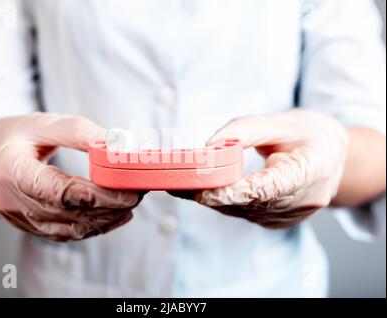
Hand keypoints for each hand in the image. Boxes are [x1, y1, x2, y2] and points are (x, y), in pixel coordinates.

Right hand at [0, 112, 142, 240]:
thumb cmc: (14, 136)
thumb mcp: (44, 123)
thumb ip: (80, 132)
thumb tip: (117, 146)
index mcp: (11, 170)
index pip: (57, 191)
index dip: (96, 195)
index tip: (127, 190)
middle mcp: (12, 201)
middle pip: (68, 213)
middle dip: (109, 206)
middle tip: (137, 193)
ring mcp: (20, 219)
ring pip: (70, 229)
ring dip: (105, 219)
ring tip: (130, 203)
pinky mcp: (31, 227)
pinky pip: (66, 235)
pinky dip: (94, 227)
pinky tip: (114, 215)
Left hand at [171, 110, 348, 228]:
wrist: (333, 158)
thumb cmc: (307, 135)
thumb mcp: (281, 122)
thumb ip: (244, 131)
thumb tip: (208, 147)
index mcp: (311, 170)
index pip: (268, 188)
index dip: (233, 192)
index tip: (203, 191)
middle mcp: (303, 200)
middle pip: (249, 203)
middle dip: (210, 194)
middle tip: (175, 183)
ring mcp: (290, 216)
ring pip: (242, 211)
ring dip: (211, 199)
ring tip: (178, 184)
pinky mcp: (278, 221)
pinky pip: (244, 213)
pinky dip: (222, 202)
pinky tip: (201, 190)